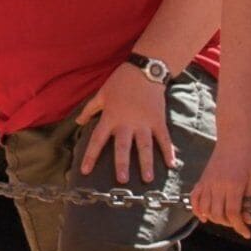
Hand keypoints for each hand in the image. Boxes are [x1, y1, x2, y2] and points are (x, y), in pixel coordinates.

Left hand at [75, 65, 173, 183]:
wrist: (145, 70)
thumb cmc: (121, 81)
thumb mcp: (102, 94)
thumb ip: (90, 109)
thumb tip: (78, 122)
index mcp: (111, 117)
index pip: (98, 139)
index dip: (91, 155)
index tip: (85, 171)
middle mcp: (127, 123)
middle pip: (123, 147)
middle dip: (122, 164)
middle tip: (122, 180)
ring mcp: (144, 123)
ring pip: (145, 146)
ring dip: (146, 163)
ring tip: (147, 179)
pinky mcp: (158, 121)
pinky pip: (164, 138)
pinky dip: (168, 151)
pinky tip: (172, 164)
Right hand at [189, 144, 250, 235]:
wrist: (234, 136)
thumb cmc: (248, 155)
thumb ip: (249, 199)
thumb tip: (247, 218)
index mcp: (233, 185)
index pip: (232, 213)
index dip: (239, 226)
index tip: (246, 233)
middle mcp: (217, 185)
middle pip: (218, 214)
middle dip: (228, 223)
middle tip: (238, 222)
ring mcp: (207, 182)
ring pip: (205, 209)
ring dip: (215, 218)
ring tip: (225, 218)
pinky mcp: (202, 179)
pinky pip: (195, 198)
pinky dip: (198, 209)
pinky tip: (205, 216)